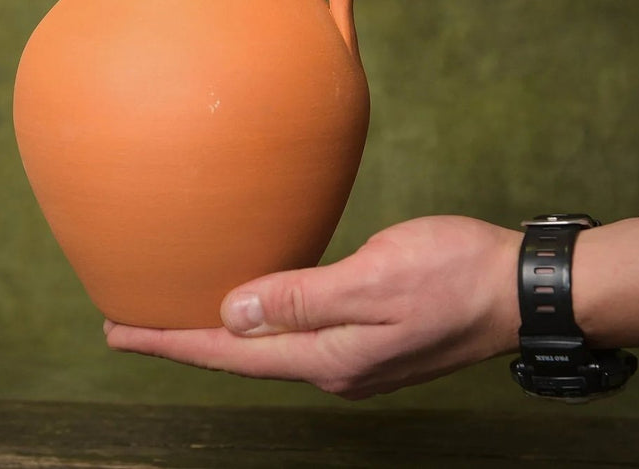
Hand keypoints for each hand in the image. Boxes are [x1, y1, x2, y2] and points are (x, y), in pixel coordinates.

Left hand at [103, 216, 520, 398]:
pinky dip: (260, 323)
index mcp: (327, 356)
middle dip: (183, 339)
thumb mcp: (374, 277)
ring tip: (177, 314)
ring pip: (267, 347)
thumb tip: (232, 313)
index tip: (116, 330)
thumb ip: (300, 298)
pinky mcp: (372, 339)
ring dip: (219, 332)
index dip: (170, 340)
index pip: (229, 352)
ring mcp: (355, 358)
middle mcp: (334, 366)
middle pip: (240, 355)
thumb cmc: (454, 273)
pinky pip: (296, 335)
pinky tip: (253, 305)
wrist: (522, 290)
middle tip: (126, 323)